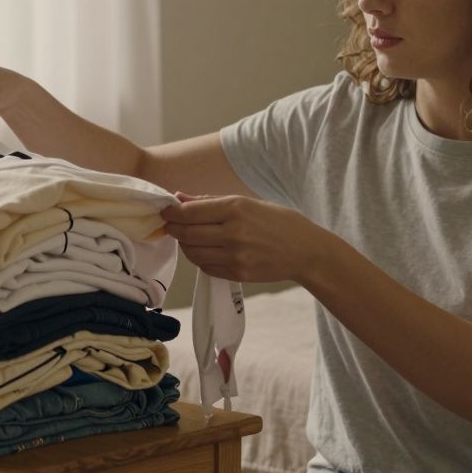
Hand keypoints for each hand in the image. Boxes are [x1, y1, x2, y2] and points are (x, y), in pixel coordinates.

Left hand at [159, 191, 348, 283]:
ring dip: (185, 244)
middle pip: (187, 233)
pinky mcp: (237, 273)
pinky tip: (204, 250)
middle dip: (174, 228)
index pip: (190, 213)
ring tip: (187, 237)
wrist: (305, 251)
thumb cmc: (278, 221)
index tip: (165, 211)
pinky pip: (206, 266)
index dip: (172, 213)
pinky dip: (199, 258)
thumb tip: (180, 199)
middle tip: (170, 224)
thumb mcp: (247, 202)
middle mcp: (233, 233)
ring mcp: (235, 256)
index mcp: (236, 209)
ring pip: (193, 252)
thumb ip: (211, 202)